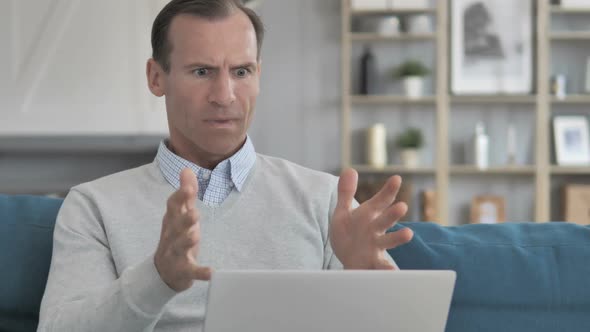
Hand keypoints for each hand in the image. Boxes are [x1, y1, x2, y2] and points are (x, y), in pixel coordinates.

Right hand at [154, 168, 211, 291]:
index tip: (188, 186)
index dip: (180, 196)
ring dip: (187, 240)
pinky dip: (200, 272)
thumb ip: (186, 194)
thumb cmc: (176, 237)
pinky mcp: (183, 270)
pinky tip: (210, 273)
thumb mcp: (181, 215)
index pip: (173, 206)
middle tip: (194, 212)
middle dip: (184, 218)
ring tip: (195, 235)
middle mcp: (172, 235)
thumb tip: (187, 169)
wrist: (163, 272)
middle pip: (176, 226)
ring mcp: (176, 253)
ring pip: (180, 246)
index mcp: (172, 220)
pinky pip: (191, 271)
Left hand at [330, 168, 413, 269]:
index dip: (388, 190)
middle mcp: (376, 230)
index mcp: (369, 216)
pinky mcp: (373, 263)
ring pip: (388, 242)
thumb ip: (346, 192)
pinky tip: (393, 272)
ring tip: (408, 234)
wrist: (348, 261)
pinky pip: (381, 267)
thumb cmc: (349, 234)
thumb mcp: (344, 212)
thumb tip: (350, 170)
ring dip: (398, 238)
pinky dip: (388, 270)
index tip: (396, 178)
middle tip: (402, 206)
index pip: (380, 201)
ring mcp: (376, 247)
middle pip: (385, 220)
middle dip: (392, 214)